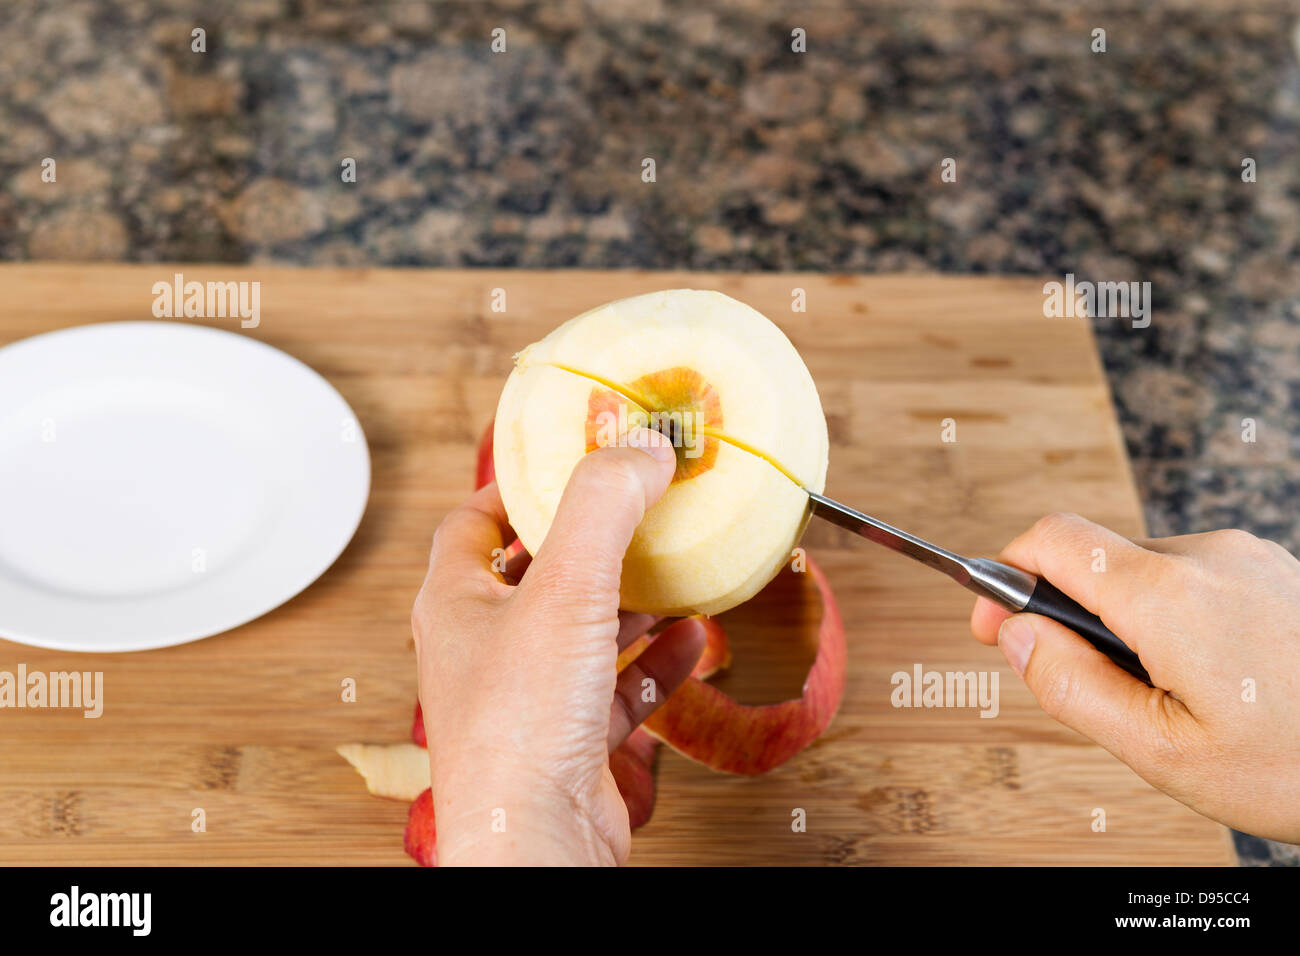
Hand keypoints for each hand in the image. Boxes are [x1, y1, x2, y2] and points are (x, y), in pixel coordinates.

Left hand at [413, 428, 705, 864]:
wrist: (538, 842)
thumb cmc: (520, 726)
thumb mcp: (565, 589)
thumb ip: (603, 507)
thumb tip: (640, 445)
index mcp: (456, 603)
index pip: (472, 523)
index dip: (516, 488)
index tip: (566, 462)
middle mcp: (485, 648)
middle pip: (536, 575)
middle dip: (591, 542)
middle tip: (638, 510)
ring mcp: (527, 698)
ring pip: (582, 632)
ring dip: (632, 601)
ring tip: (677, 569)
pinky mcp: (570, 741)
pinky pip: (617, 688)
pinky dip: (655, 661)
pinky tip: (693, 640)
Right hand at [971, 513, 1299, 841]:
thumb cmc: (1298, 767)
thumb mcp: (1162, 751)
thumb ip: (1070, 686)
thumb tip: (1015, 635)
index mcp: (1168, 596)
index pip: (1050, 539)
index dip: (1004, 575)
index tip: (993, 624)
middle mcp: (1208, 557)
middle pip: (1095, 560)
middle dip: (1073, 617)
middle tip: (1096, 690)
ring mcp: (1248, 557)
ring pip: (1143, 572)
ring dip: (1127, 622)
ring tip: (1174, 697)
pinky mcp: (1273, 569)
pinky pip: (1192, 580)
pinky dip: (1174, 619)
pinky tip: (1213, 680)